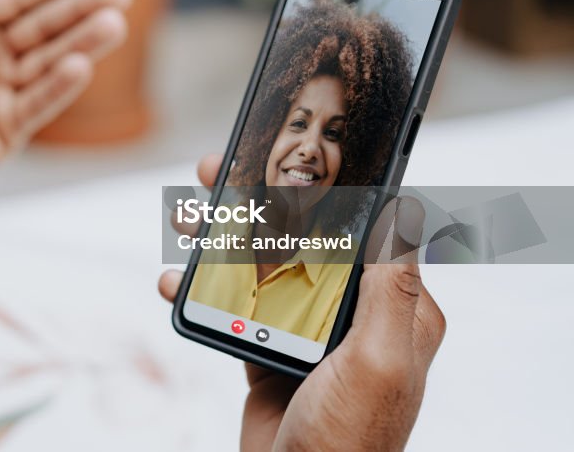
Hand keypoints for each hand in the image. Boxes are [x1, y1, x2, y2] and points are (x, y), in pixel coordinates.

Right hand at [159, 155, 445, 451]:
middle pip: (301, 237)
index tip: (282, 157)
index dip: (323, 189)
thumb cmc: (350, 439)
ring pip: (262, 264)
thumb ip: (389, 289)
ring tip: (186, 220)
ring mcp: (307, 330)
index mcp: (392, 308)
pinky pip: (234, 304)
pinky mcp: (270, 348)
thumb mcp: (377, 362)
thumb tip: (405, 212)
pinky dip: (202, 289)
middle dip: (257, 203)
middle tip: (216, 174)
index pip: (361, 228)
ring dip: (221, 239)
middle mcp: (351, 311)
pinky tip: (174, 282)